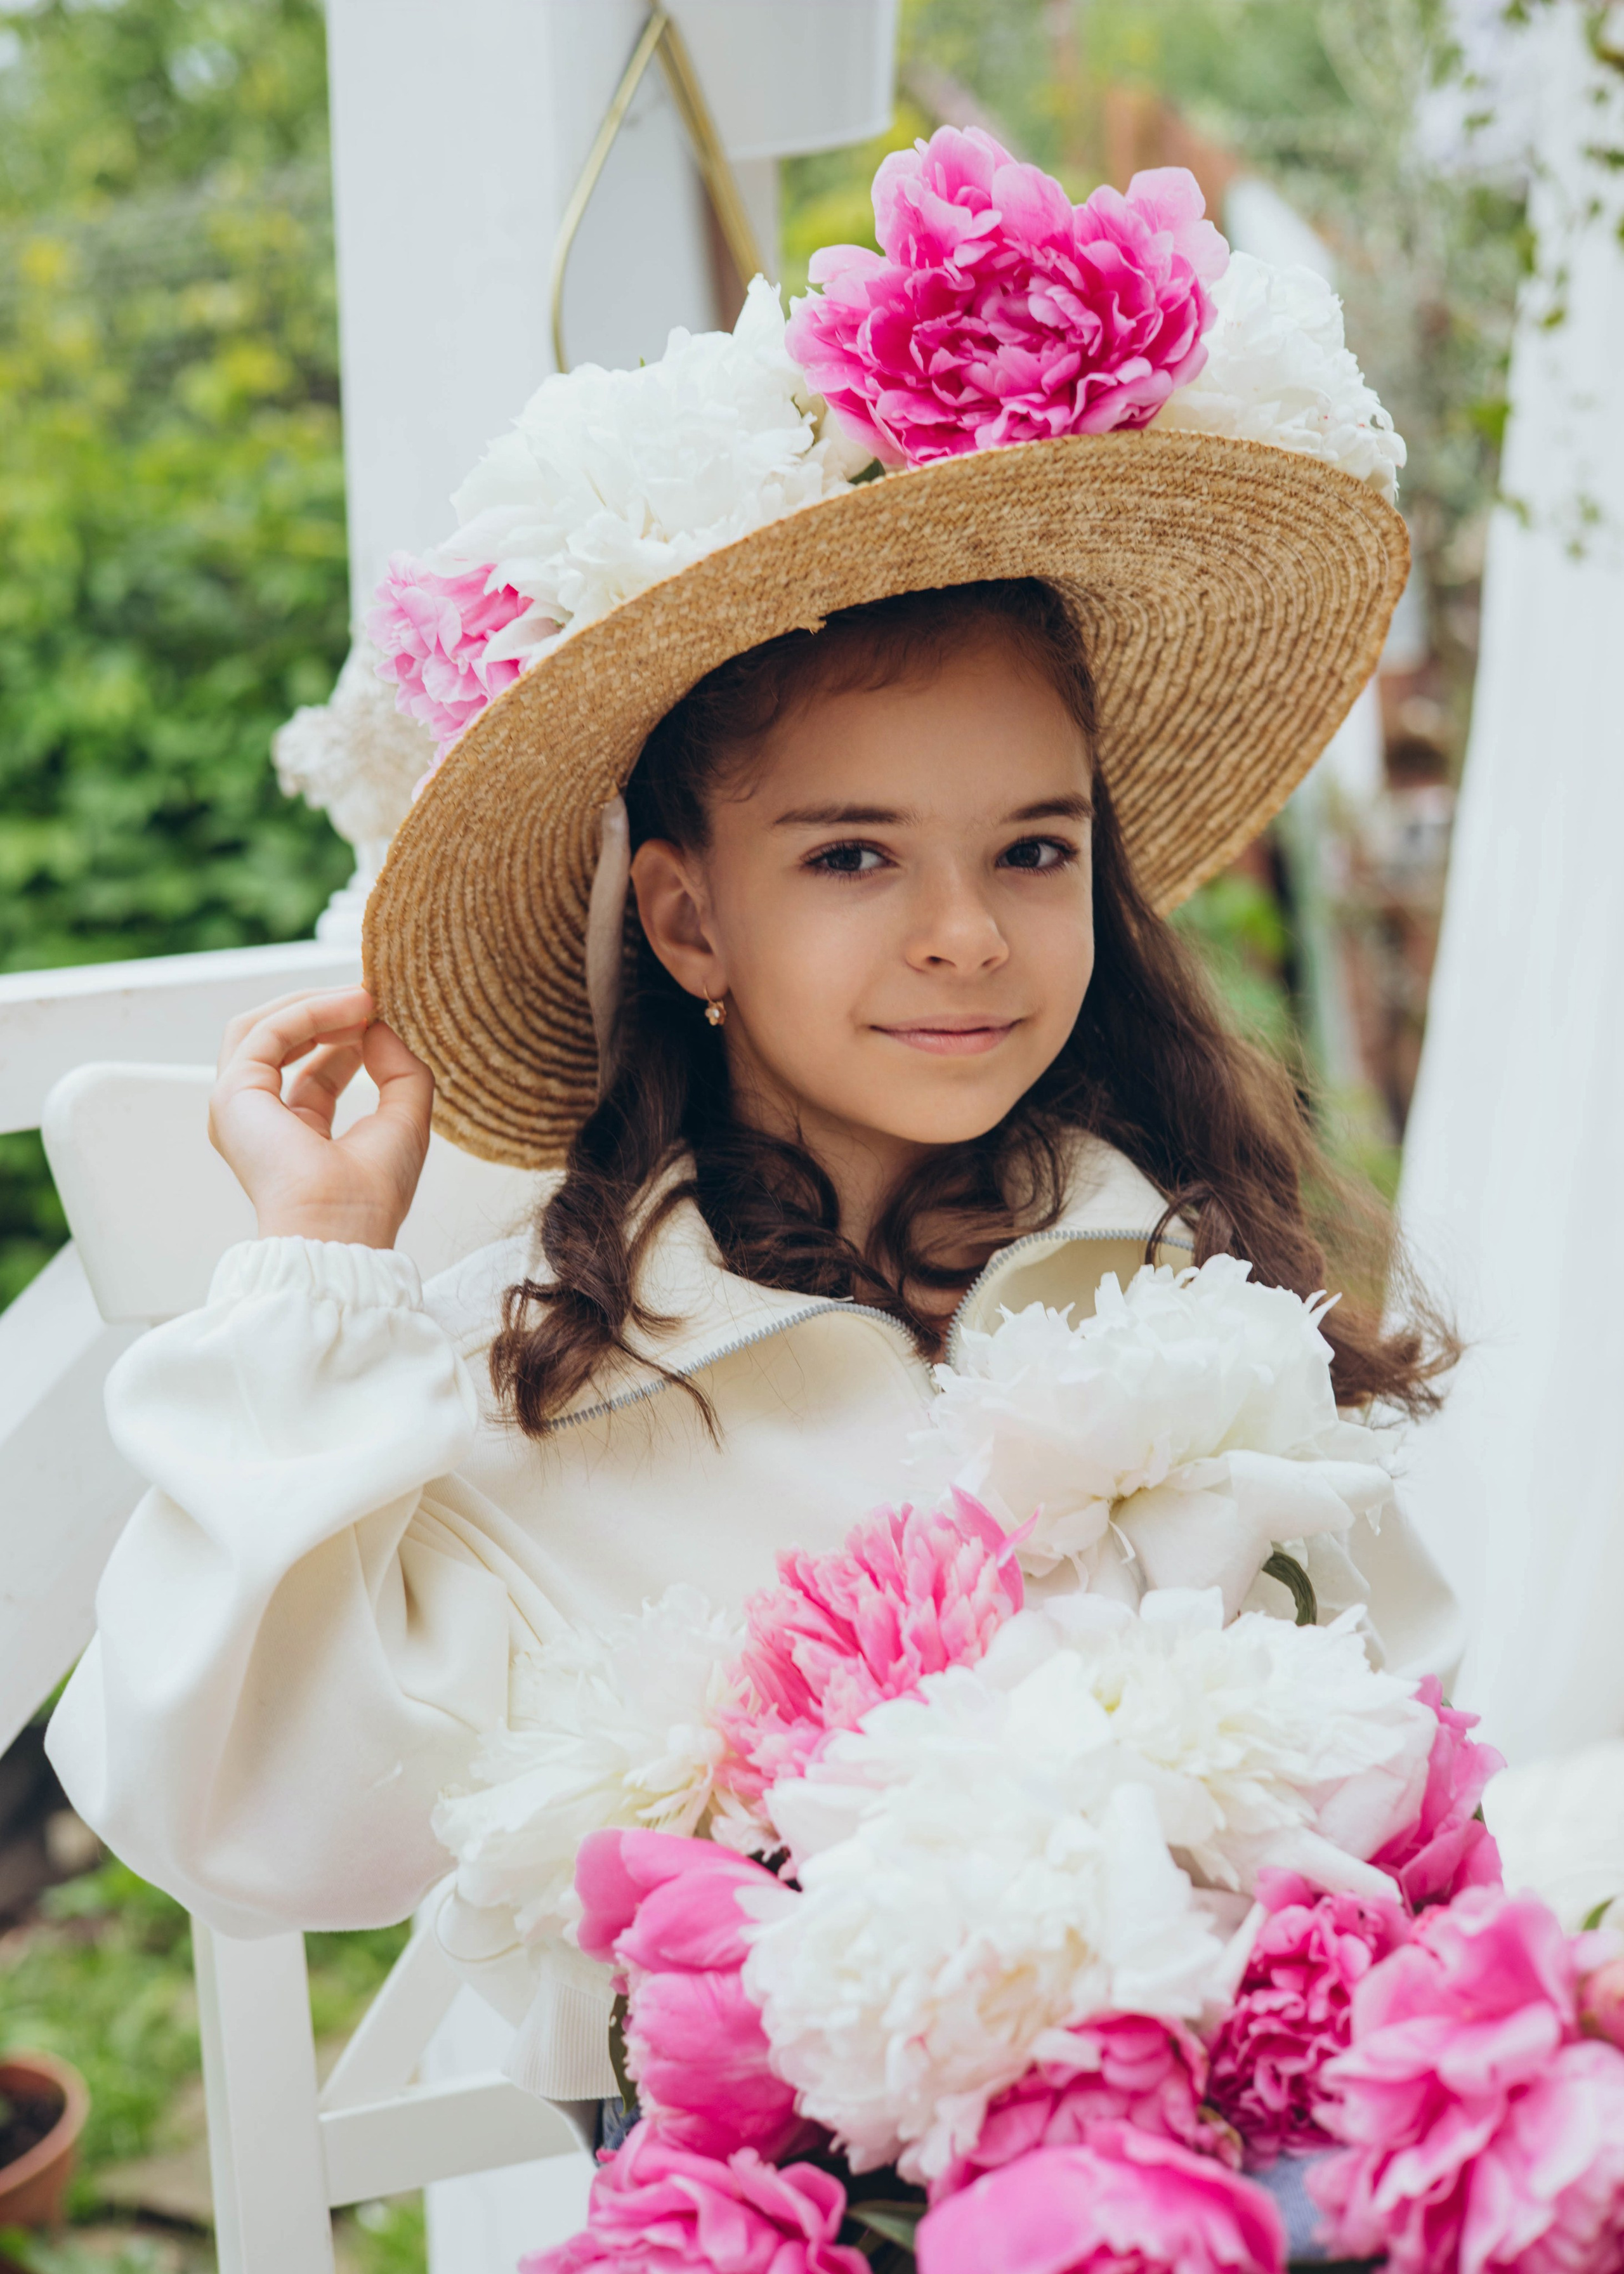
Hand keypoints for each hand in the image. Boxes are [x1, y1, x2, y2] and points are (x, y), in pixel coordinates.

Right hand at [209, 987, 432, 1248]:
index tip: (381, 1013)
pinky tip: (352, 1009)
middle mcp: (259, 1119)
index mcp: (294, 1134)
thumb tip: (380, 1026)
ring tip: (363, 997)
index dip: (346, 1034)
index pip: (312, 1069)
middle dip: (325, 1011)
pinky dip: (308, 1011)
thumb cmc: (372, 1193)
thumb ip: (400, 1069)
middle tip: (371, 996)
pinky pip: (265, 1032)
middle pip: (278, 1042)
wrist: (343, 1227)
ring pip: (260, 1027)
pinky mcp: (233, 1093)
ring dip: (314, 1004)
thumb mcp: (404, 1120)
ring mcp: (239, 1106)